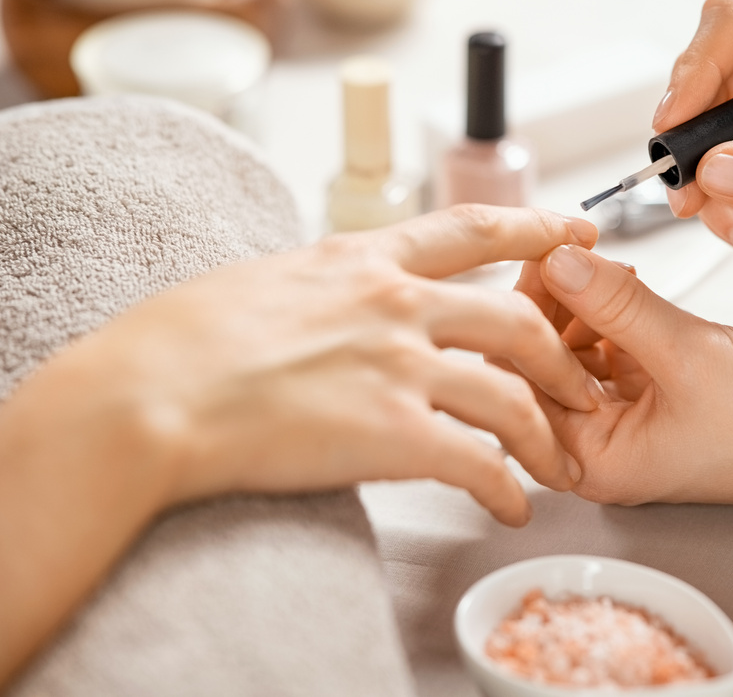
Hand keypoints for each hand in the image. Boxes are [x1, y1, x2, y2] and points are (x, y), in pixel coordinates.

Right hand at [26, 205, 603, 526]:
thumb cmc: (180, 339)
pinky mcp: (391, 432)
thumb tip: (335, 293)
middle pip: (518, 320)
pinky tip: (510, 504)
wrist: (146, 393)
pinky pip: (479, 461)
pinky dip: (506, 486)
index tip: (579, 231)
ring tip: (558, 468)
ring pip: (514, 393)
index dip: (538, 228)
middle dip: (565, 357)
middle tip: (586, 386)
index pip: (474, 230)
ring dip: (547, 437)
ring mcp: (398, 365)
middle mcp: (395, 303)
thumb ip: (326, 284)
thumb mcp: (266, 278)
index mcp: (363, 259)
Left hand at [509, 244, 732, 509]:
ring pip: (574, 349)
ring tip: (608, 266)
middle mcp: (599, 447)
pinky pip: (610, 347)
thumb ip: (616, 306)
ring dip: (585, 304)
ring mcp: (625, 420)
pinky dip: (614, 314)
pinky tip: (628, 285)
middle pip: (541, 363)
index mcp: (592, 461)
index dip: (524, 317)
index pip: (521, 382)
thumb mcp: (687, 354)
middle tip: (572, 252)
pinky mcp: (651, 395)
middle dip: (554, 305)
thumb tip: (558, 261)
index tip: (542, 260)